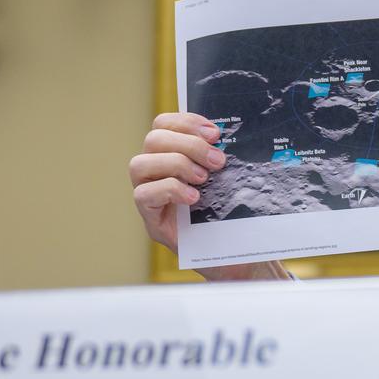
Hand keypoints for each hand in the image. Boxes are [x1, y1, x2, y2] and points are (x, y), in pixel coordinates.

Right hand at [128, 112, 287, 281]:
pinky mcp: (151, 220)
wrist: (239, 256)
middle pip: (153, 140)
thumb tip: (230, 136)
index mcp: (174, 155)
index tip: (215, 133)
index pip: (164, 124)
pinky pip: (143, 195)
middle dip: (188, 145)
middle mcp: (156, 172)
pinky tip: (194, 197)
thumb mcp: (232, 180)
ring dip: (175, 164)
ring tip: (204, 179)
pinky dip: (169, 190)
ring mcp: (149, 195)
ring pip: (139, 164)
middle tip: (218, 161)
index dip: (186, 122)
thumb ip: (222, 158)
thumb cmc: (235, 215)